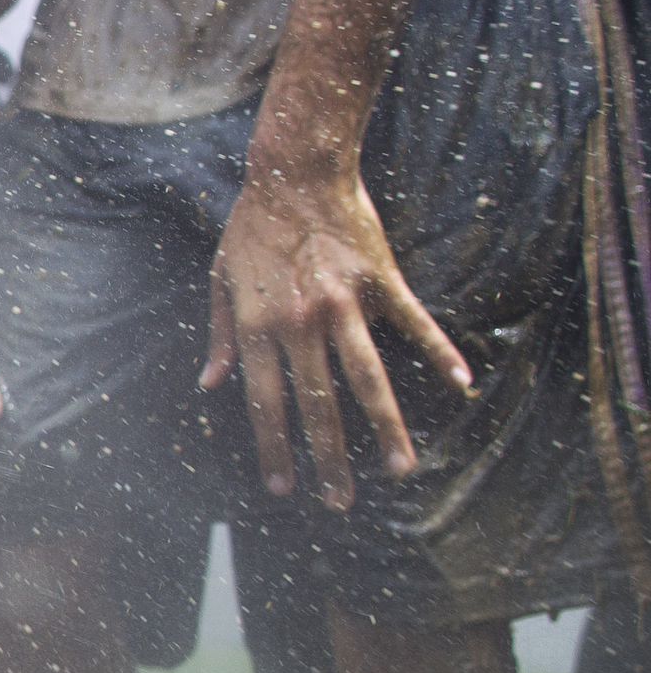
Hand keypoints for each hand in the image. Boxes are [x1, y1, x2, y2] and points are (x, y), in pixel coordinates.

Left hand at [201, 167, 466, 510]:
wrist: (295, 170)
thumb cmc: (252, 227)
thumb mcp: (219, 280)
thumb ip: (218, 336)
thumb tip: (210, 384)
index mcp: (257, 328)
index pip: (265, 404)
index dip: (274, 448)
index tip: (283, 487)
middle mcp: (300, 324)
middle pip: (317, 406)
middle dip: (327, 459)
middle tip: (339, 502)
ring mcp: (344, 304)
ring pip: (368, 379)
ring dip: (384, 428)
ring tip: (399, 469)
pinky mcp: (381, 282)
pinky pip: (415, 325)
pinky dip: (440, 353)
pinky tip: (462, 384)